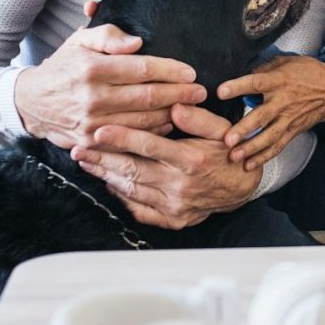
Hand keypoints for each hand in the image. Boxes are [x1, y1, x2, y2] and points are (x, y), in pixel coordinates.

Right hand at [14, 24, 206, 148]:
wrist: (30, 102)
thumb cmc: (63, 66)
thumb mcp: (80, 41)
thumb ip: (108, 36)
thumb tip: (137, 43)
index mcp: (93, 69)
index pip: (143, 69)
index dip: (171, 71)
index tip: (191, 72)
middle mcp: (93, 98)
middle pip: (149, 97)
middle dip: (180, 94)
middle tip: (201, 91)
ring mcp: (92, 123)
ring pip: (144, 120)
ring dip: (172, 114)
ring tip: (191, 107)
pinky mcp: (90, 142)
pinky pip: (130, 138)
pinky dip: (153, 132)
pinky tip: (168, 123)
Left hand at [71, 104, 260, 227]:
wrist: (244, 186)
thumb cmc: (229, 152)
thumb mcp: (221, 128)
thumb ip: (198, 117)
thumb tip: (174, 105)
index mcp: (192, 160)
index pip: (150, 146)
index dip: (123, 138)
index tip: (100, 131)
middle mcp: (181, 185)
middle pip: (133, 170)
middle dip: (103, 158)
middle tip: (80, 148)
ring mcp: (176, 205)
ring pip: (132, 190)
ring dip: (106, 176)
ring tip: (87, 163)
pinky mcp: (173, 219)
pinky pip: (141, 210)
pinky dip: (122, 198)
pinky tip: (109, 183)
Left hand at [217, 56, 324, 169]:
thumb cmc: (309, 73)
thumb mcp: (287, 62)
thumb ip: (265, 68)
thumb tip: (244, 73)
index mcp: (278, 81)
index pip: (256, 83)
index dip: (238, 87)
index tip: (221, 92)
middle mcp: (282, 102)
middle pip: (261, 117)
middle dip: (244, 129)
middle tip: (227, 140)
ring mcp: (288, 119)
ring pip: (268, 137)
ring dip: (251, 148)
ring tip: (234, 157)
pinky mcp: (292, 131)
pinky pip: (277, 147)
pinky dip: (263, 157)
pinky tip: (249, 165)